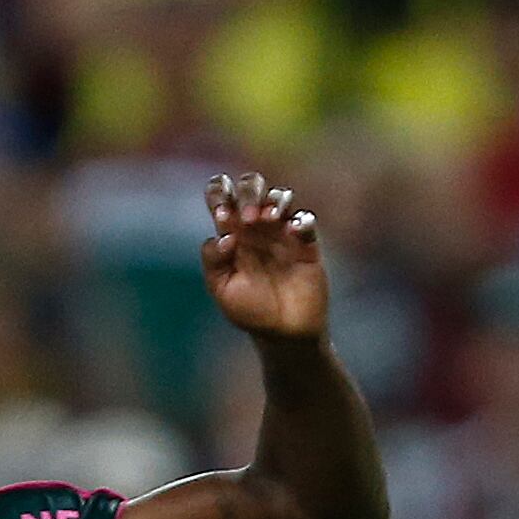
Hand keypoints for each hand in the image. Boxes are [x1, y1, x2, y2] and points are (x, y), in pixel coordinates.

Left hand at [200, 171, 328, 343]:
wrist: (283, 333)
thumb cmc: (250, 311)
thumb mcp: (222, 289)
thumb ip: (213, 260)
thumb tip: (223, 235)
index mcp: (231, 232)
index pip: (220, 195)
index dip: (219, 192)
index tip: (223, 216)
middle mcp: (256, 227)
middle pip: (251, 186)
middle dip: (248, 191)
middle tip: (248, 218)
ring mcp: (282, 233)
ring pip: (280, 196)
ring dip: (273, 201)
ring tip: (268, 219)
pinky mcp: (306, 243)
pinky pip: (305, 219)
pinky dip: (300, 220)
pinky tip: (293, 232)